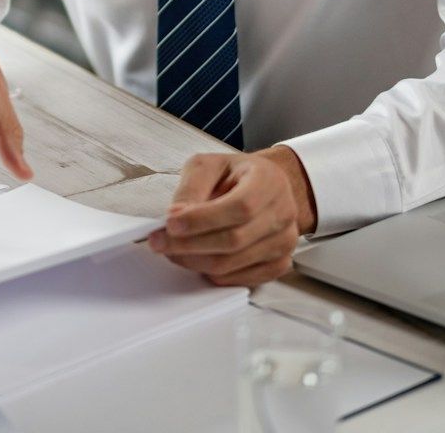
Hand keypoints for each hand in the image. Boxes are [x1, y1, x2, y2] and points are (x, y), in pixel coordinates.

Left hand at [147, 145, 317, 286]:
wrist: (266, 189)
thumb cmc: (236, 175)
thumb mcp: (209, 165)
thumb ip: (192, 187)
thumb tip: (177, 215)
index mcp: (268, 181)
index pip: (239, 207)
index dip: (202, 219)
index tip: (170, 223)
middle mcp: (283, 213)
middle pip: (234, 240)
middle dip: (189, 244)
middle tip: (159, 242)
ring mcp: (285, 241)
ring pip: (233, 263)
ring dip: (195, 261)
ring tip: (171, 250)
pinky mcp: (279, 263)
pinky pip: (241, 279)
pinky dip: (213, 274)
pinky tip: (196, 259)